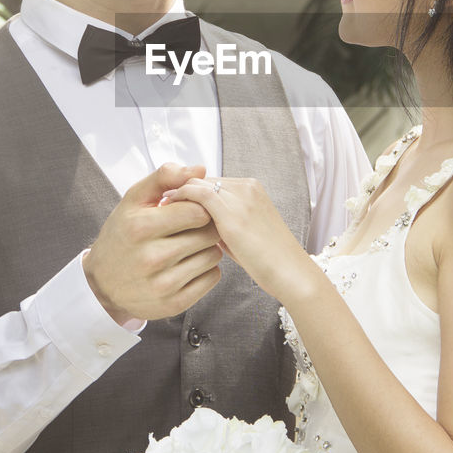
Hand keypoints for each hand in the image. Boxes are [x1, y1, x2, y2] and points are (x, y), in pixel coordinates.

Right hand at [83, 163, 223, 324]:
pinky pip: (212, 278)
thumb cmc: (122, 234)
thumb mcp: (134, 199)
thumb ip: (165, 177)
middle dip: (205, 226)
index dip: (200, 206)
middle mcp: (151, 258)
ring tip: (190, 244)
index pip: (197, 210)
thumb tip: (200, 169)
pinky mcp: (173, 304)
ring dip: (207, 247)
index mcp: (141, 227)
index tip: (192, 208)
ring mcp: (163, 284)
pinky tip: (190, 263)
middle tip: (193, 226)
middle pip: (208, 233)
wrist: (102, 283)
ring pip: (213, 256)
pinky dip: (207, 268)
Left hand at [161, 177, 310, 303]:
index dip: (191, 190)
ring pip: (199, 183)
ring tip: (161, 206)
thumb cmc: (269, 261)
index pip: (213, 181)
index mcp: (253, 189)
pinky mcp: (233, 213)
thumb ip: (223, 224)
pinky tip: (168, 211)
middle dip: (181, 188)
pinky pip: (200, 195)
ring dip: (178, 192)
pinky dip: (181, 198)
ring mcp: (241, 198)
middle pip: (204, 179)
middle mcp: (248, 187)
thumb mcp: (244, 235)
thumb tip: (199, 225)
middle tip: (161, 202)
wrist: (291, 273)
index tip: (172, 201)